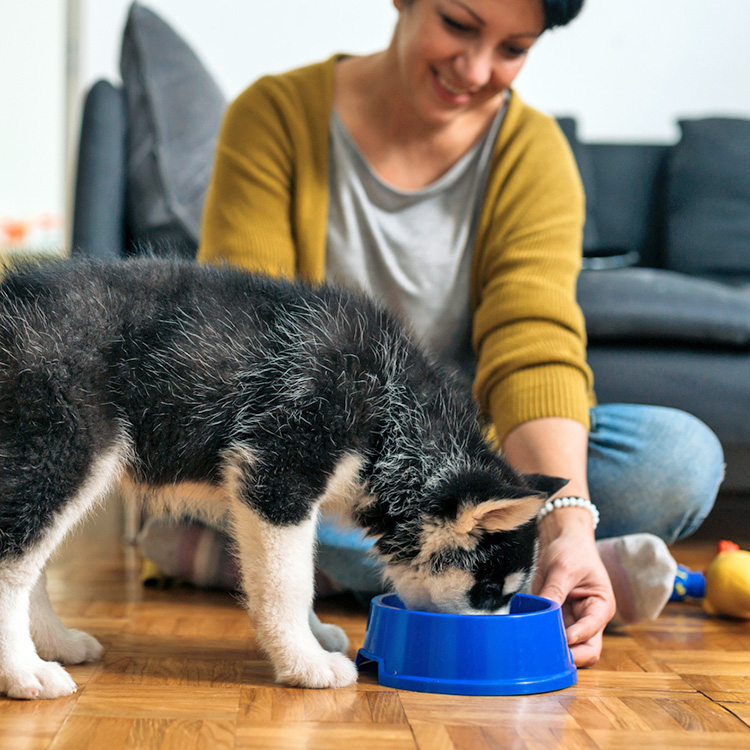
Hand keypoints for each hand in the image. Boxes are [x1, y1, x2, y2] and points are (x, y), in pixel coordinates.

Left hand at [531, 508, 615, 666]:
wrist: (563, 539)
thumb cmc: (571, 550)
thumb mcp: (563, 568)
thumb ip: (554, 591)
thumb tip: (543, 614)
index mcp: (601, 606)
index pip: (592, 629)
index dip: (576, 636)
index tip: (560, 638)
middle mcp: (591, 619)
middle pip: (587, 650)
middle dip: (570, 654)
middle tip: (548, 653)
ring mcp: (575, 621)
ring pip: (570, 648)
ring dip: (555, 649)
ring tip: (538, 646)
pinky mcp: (559, 619)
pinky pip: (553, 636)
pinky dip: (544, 638)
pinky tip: (532, 636)